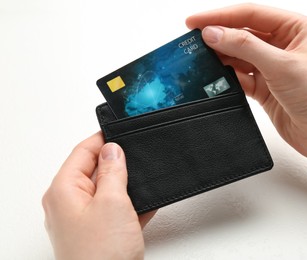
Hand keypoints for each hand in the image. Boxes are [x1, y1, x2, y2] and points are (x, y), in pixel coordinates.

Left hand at [42, 132, 154, 259]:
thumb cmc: (101, 255)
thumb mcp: (112, 202)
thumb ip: (113, 171)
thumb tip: (112, 150)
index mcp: (64, 190)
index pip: (82, 152)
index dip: (103, 139)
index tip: (121, 131)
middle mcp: (69, 204)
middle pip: (94, 171)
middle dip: (118, 163)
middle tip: (138, 155)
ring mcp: (84, 220)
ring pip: (107, 191)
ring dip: (127, 185)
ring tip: (145, 179)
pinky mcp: (99, 233)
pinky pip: (115, 210)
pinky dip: (130, 205)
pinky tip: (147, 203)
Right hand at [187, 3, 306, 202]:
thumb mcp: (282, 65)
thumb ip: (245, 46)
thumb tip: (213, 33)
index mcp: (294, 28)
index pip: (250, 14)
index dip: (220, 16)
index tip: (194, 22)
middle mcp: (282, 44)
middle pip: (242, 33)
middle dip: (217, 36)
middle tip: (189, 41)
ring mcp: (271, 66)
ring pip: (238, 55)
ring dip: (218, 57)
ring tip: (195, 59)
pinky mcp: (264, 87)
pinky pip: (239, 76)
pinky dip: (225, 76)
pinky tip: (210, 77)